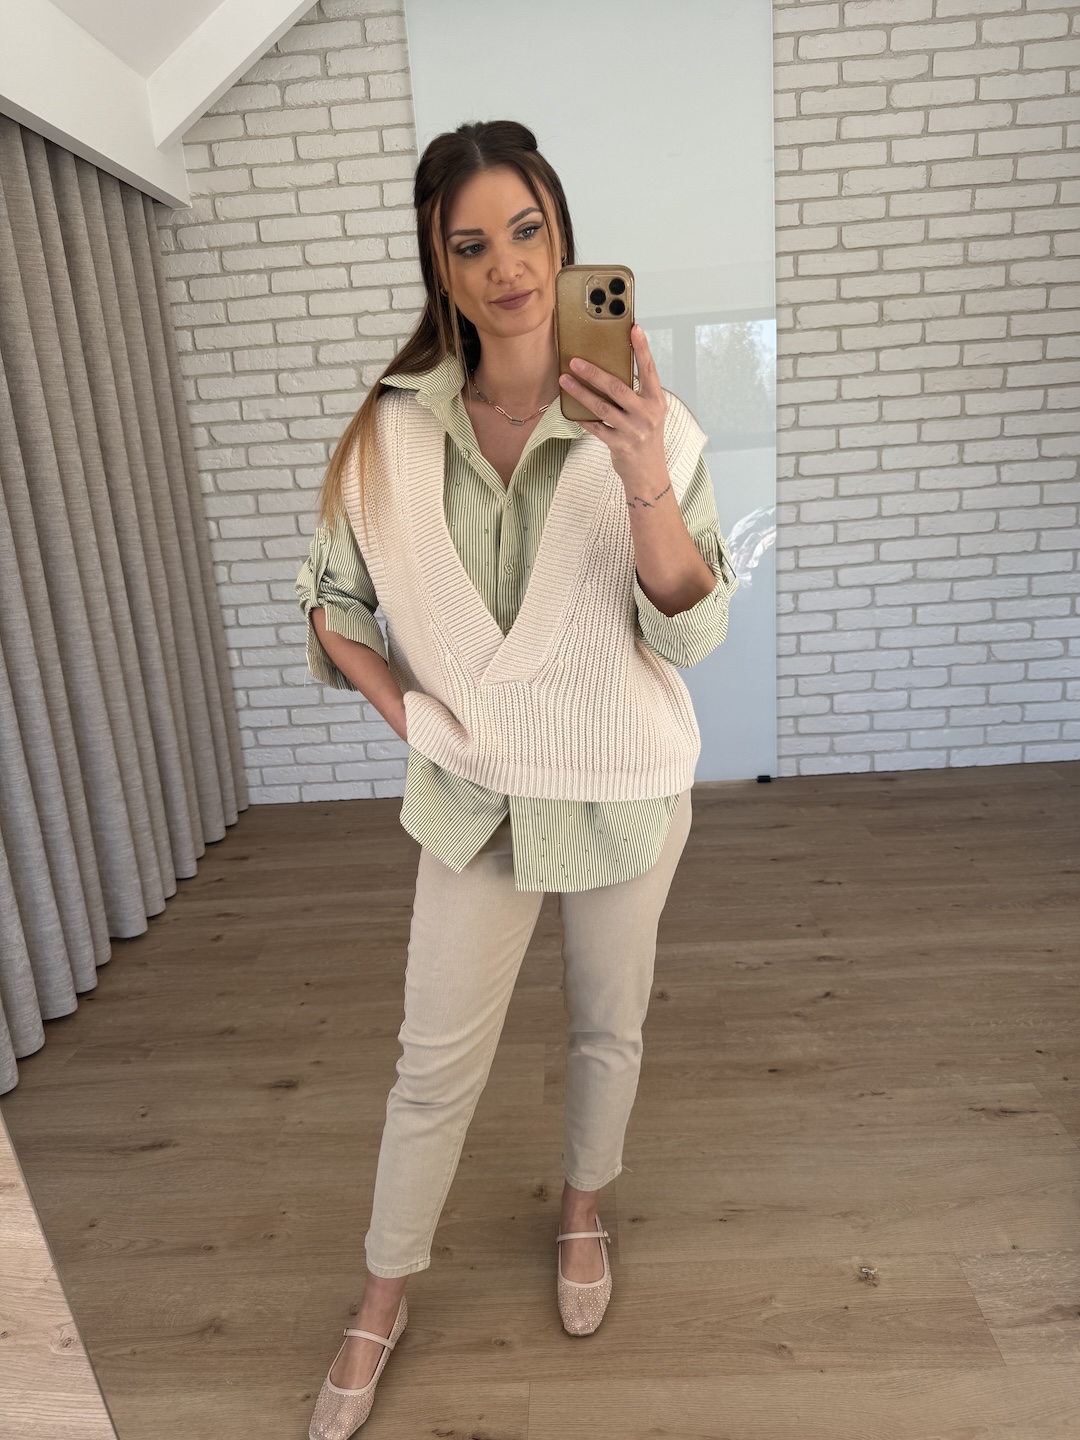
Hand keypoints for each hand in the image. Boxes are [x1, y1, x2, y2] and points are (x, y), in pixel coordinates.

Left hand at [558, 323, 668, 493]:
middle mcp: (647, 414)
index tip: (634, 328)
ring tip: (564, 380)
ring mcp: (633, 430)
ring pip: (601, 406)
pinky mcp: (619, 445)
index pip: (649, 369)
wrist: (648, 473)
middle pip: (617, 388)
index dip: (642, 348)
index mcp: (656, 401)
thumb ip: (636, 393)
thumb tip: (610, 368)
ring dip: (580, 392)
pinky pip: (595, 427)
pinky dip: (581, 418)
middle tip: (575, 360)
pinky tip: (570, 409)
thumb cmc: (646, 437)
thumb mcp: (649, 412)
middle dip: (593, 372)